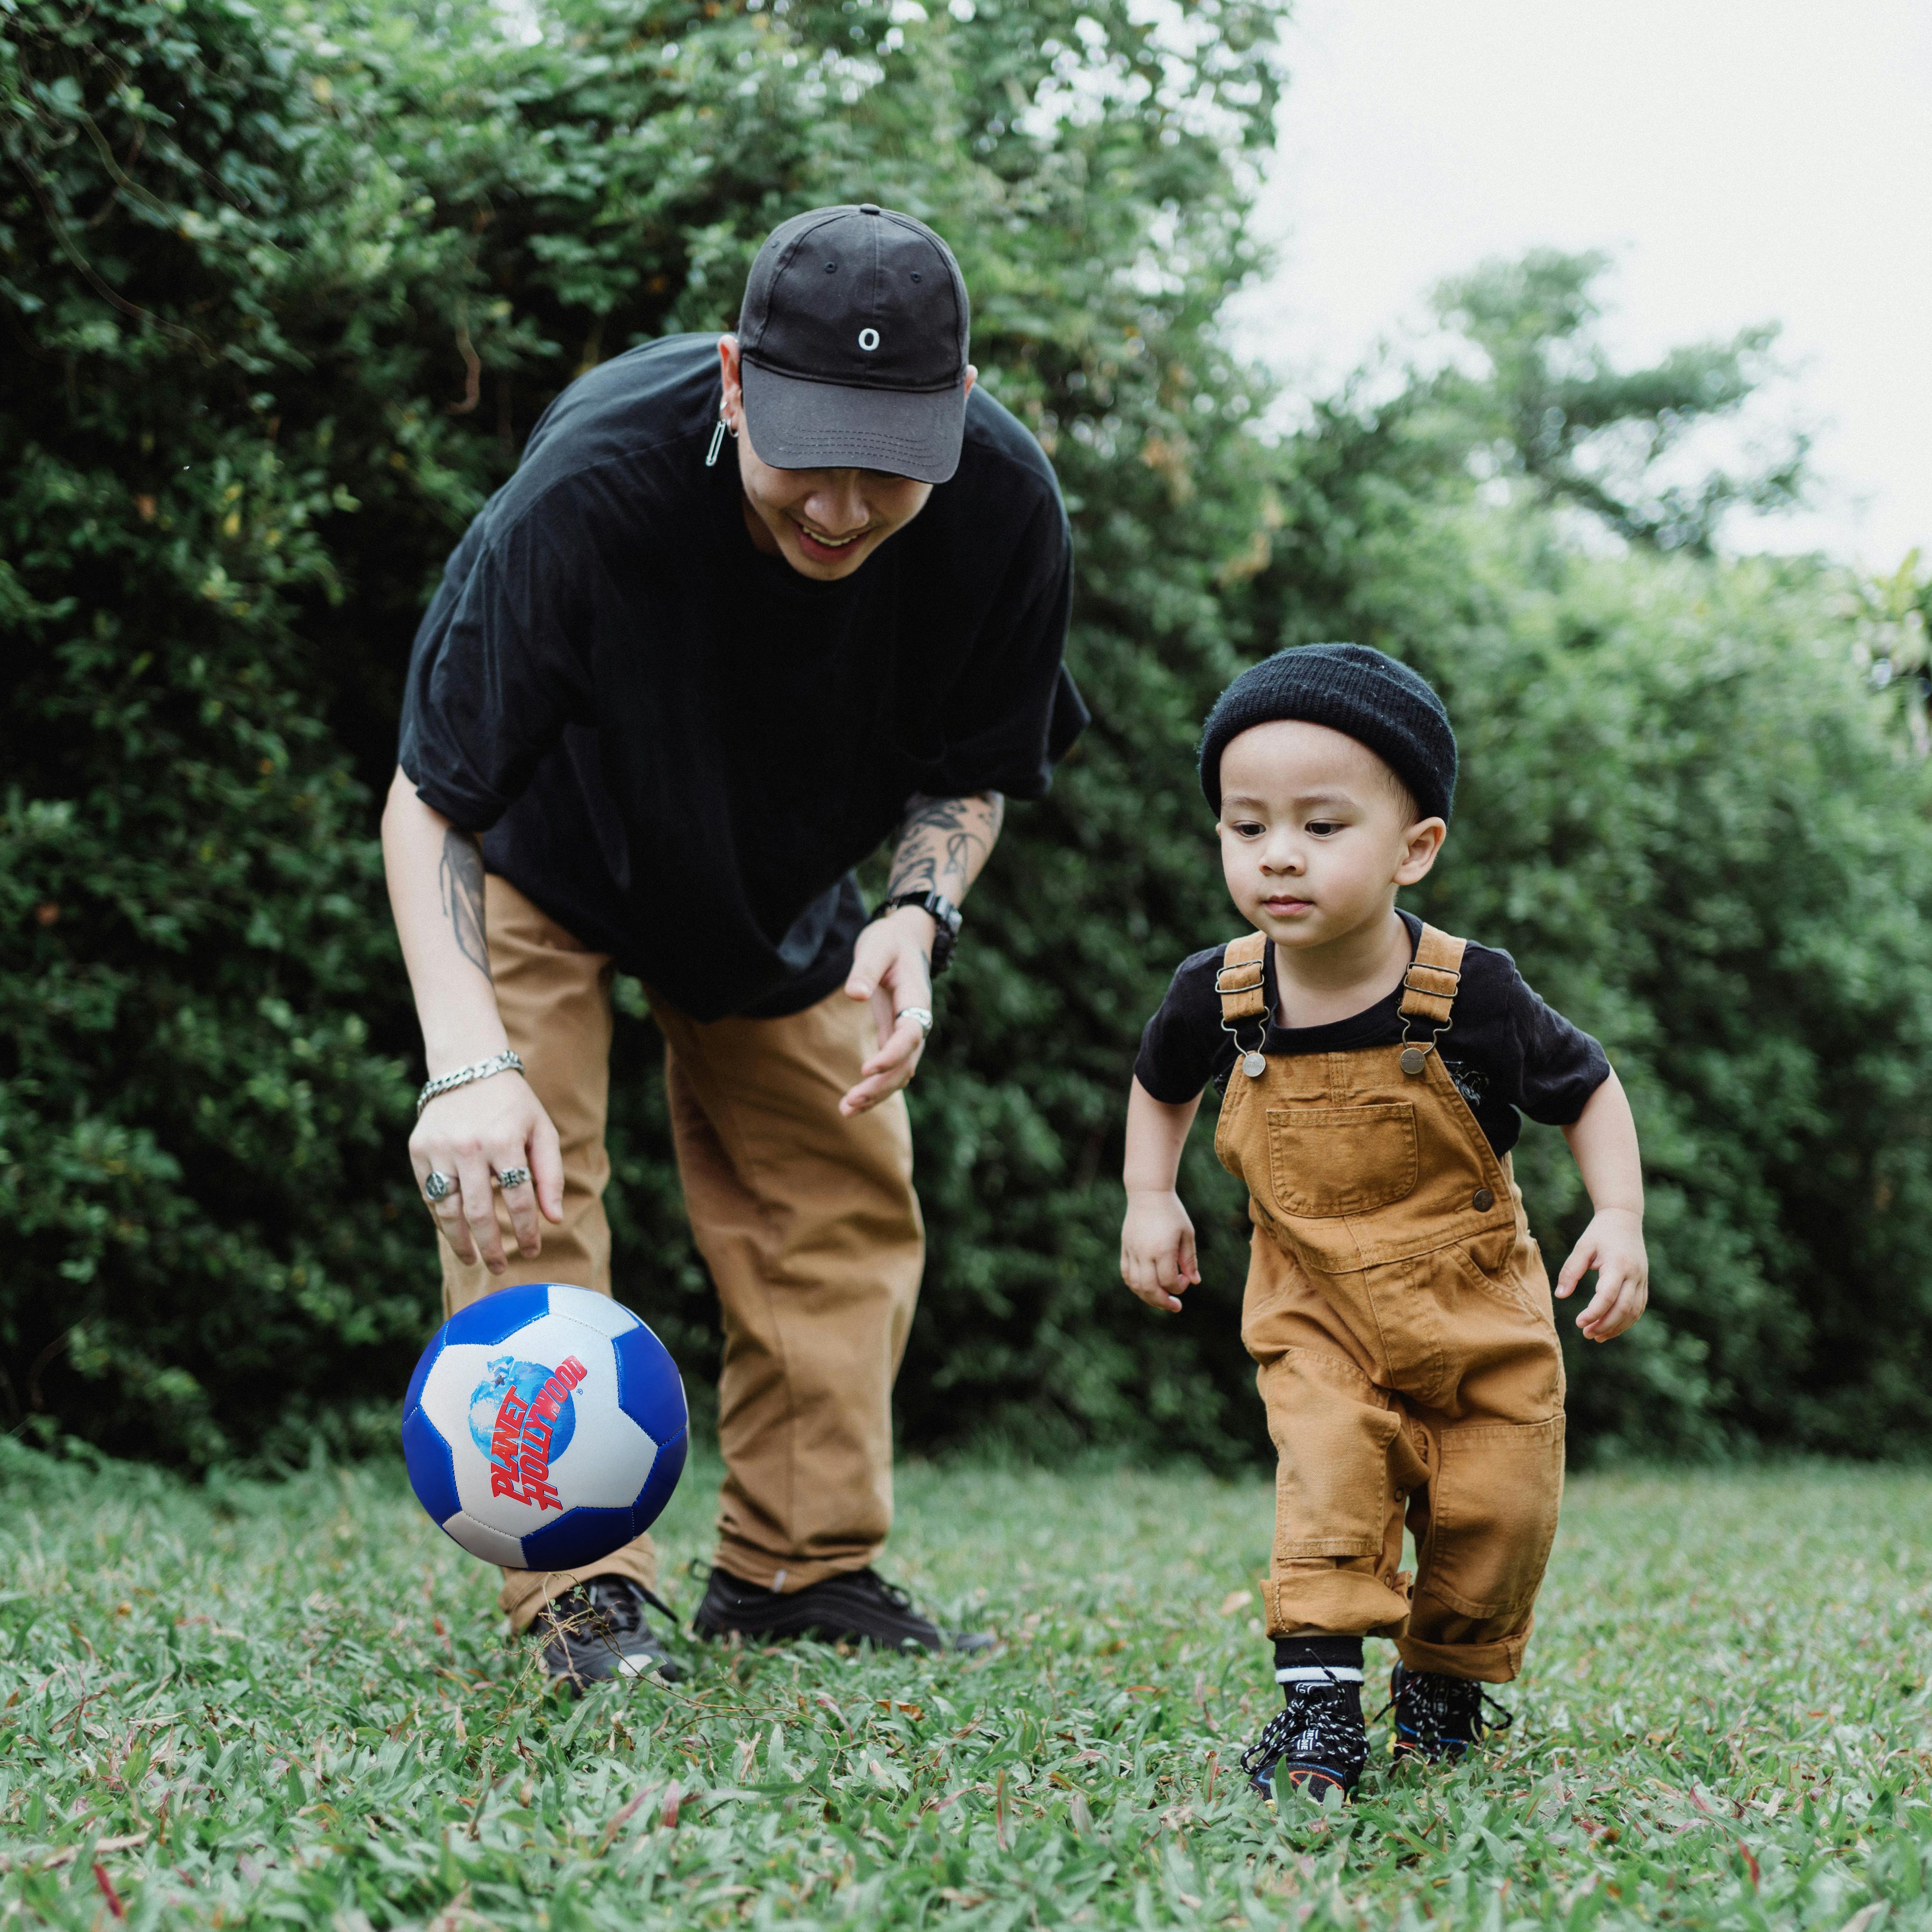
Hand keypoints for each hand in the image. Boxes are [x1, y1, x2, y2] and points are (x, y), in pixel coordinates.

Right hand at [409, 1071, 563, 1273]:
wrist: (469, 1069)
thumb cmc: (513, 1106)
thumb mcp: (542, 1131)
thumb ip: (550, 1175)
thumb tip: (553, 1219)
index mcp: (504, 1142)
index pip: (518, 1200)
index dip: (526, 1231)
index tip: (532, 1250)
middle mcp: (469, 1147)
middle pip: (479, 1213)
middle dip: (491, 1247)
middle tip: (500, 1268)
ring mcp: (439, 1149)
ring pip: (448, 1210)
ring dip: (460, 1241)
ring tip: (473, 1259)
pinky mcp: (418, 1149)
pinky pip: (430, 1195)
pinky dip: (441, 1218)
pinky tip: (454, 1233)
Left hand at [839, 908, 933, 1116]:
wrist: (906, 938)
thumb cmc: (890, 940)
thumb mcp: (877, 947)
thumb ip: (865, 970)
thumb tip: (854, 995)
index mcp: (916, 1000)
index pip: (910, 1035)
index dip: (891, 1055)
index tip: (865, 1069)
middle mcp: (917, 1021)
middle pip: (907, 1063)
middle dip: (881, 1086)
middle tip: (849, 1102)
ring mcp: (908, 1032)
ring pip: (901, 1072)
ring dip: (878, 1093)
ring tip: (846, 1110)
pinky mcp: (896, 1036)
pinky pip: (891, 1068)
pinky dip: (876, 1086)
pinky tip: (854, 1102)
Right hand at [1120, 1190, 1199, 1312]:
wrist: (1148, 1194)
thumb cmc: (1172, 1213)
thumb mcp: (1186, 1234)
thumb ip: (1189, 1259)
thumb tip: (1194, 1282)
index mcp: (1163, 1249)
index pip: (1169, 1281)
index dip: (1179, 1287)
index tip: (1186, 1278)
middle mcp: (1145, 1253)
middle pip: (1150, 1289)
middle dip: (1163, 1302)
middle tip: (1175, 1306)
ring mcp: (1132, 1251)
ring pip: (1136, 1285)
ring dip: (1148, 1297)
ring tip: (1160, 1300)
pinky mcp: (1125, 1248)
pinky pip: (1126, 1274)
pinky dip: (1135, 1286)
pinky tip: (1146, 1288)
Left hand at [1556, 1206, 1648, 1341]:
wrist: (1624, 1218)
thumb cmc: (1599, 1233)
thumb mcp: (1582, 1247)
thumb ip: (1570, 1270)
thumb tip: (1560, 1295)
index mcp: (1618, 1264)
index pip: (1607, 1296)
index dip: (1594, 1313)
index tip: (1579, 1323)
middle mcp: (1635, 1274)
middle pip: (1623, 1308)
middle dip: (1605, 1325)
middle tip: (1586, 1334)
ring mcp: (1642, 1279)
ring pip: (1634, 1311)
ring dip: (1616, 1327)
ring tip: (1596, 1336)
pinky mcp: (1644, 1282)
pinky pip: (1638, 1307)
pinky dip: (1626, 1320)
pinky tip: (1611, 1327)